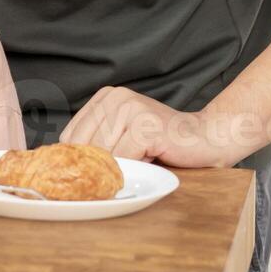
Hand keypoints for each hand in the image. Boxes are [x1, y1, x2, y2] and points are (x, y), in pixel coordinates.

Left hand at [60, 87, 259, 168]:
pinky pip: (124, 159)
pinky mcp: (145, 125)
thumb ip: (96, 142)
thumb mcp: (123, 136)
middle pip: (84, 148)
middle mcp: (114, 98)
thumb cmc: (165, 143)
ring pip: (103, 155)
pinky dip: (136, 168)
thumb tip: (62, 166)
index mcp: (103, 98)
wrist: (209, 138)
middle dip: (102, 166)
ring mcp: (130, 108)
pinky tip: (153, 157)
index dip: (80, 161)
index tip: (91, 173)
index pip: (69, 138)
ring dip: (123, 167)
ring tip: (145, 156)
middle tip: (129, 166)